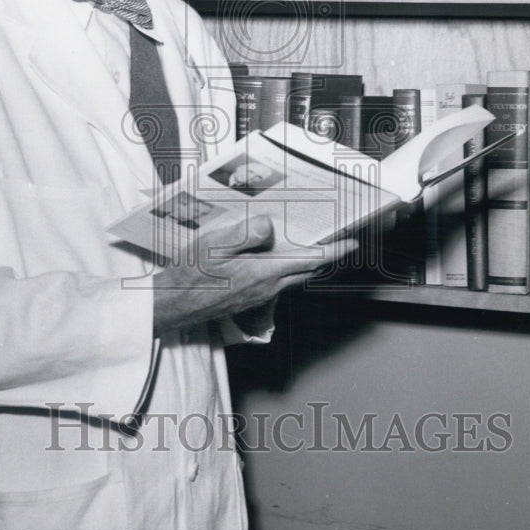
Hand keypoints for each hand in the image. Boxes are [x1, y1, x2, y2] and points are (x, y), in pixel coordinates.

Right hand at [152, 215, 357, 334]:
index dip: (335, 252)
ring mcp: (260, 295)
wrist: (176, 304)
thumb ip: (243, 235)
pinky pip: (279, 283)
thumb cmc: (191, 274)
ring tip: (310, 245)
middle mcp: (268, 287)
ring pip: (294, 278)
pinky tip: (274, 258)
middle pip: (307, 271)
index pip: (310, 261)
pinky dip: (288, 269)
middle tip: (338, 241)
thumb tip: (268, 225)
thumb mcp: (213, 246)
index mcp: (263, 271)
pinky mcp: (252, 299)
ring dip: (307, 264)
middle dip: (326, 257)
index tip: (353, 242)